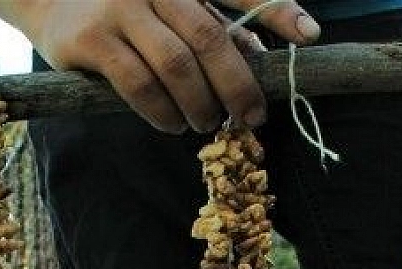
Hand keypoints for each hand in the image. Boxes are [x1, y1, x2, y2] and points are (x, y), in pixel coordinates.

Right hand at [11, 0, 320, 133]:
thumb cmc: (126, 6)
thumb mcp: (172, 4)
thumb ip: (216, 21)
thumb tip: (263, 56)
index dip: (277, 9)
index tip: (309, 34)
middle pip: (210, 37)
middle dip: (239, 84)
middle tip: (250, 116)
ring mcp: (120, 7)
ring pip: (176, 66)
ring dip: (200, 105)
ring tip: (206, 124)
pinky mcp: (91, 38)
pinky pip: (138, 84)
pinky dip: (162, 112)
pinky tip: (171, 124)